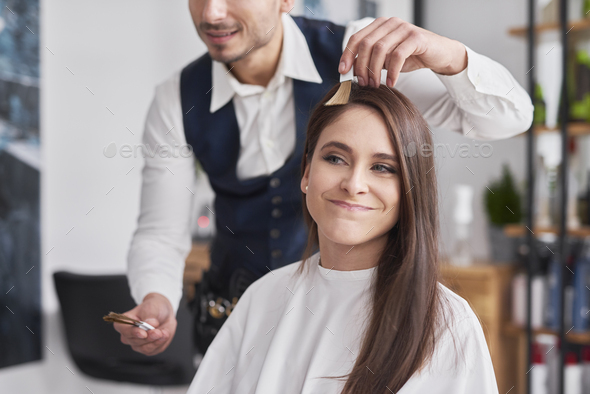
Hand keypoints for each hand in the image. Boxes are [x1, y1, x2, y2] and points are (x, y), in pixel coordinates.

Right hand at [113, 292, 176, 355]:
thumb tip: (150, 323)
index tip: (143, 333)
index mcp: (124, 322)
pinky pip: (153, 350)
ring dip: (156, 341)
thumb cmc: (154, 308)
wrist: (164, 313)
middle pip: (135, 341)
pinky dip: (160, 343)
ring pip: (144, 348)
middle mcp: (128, 335)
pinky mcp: (147, 349)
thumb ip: (150, 316)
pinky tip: (165, 334)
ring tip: (164, 332)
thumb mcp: (152, 307)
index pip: (123, 330)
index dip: (133, 333)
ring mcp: (137, 344)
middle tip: (158, 332)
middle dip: (148, 337)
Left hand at [339, 17, 467, 87]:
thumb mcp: (385, 60)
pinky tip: (392, 82)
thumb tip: (348, 70)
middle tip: (363, 83)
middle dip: (361, 67)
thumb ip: (369, 61)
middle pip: (366, 45)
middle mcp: (390, 23)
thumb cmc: (410, 57)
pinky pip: (397, 55)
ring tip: (376, 84)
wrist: (438, 55)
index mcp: (379, 26)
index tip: (342, 72)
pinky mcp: (416, 37)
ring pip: (380, 49)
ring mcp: (403, 28)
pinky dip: (392, 72)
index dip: (347, 55)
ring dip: (375, 70)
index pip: (357, 39)